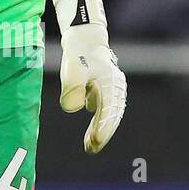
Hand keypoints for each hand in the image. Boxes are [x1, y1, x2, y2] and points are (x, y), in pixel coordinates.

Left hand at [60, 20, 126, 152]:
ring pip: (110, 115)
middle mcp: (116, 88)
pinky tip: (91, 136)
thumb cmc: (78, 55)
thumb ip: (72, 87)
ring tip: (90, 147)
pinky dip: (99, 125)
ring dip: (102, 131)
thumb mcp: (72, 68)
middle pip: (112, 115)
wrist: (85, 41)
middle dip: (103, 133)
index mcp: (110, 82)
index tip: (96, 139)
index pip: (108, 107)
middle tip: (91, 148)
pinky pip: (106, 113)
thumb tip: (72, 108)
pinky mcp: (108, 94)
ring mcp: (114, 91)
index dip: (102, 125)